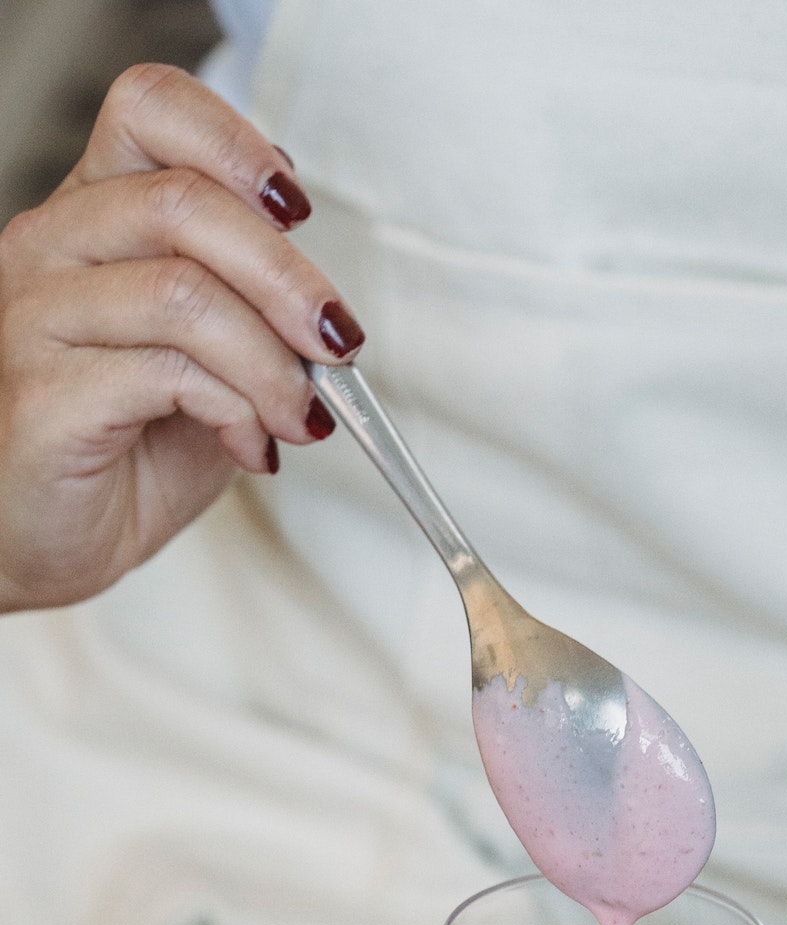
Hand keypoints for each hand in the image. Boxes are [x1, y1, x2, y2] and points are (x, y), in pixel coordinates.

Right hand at [0, 64, 363, 613]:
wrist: (46, 539)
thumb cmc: (125, 450)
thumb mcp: (213, 364)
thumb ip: (252, 310)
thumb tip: (324, 300)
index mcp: (94, 215)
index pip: (152, 109)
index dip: (237, 144)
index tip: (301, 212)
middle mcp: (52, 247)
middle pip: (185, 203)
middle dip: (289, 280)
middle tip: (337, 347)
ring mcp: (35, 316)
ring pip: (184, 292)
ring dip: (271, 363)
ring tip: (299, 417)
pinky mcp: (43, 394)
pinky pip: (164, 372)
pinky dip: (235, 409)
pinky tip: (249, 445)